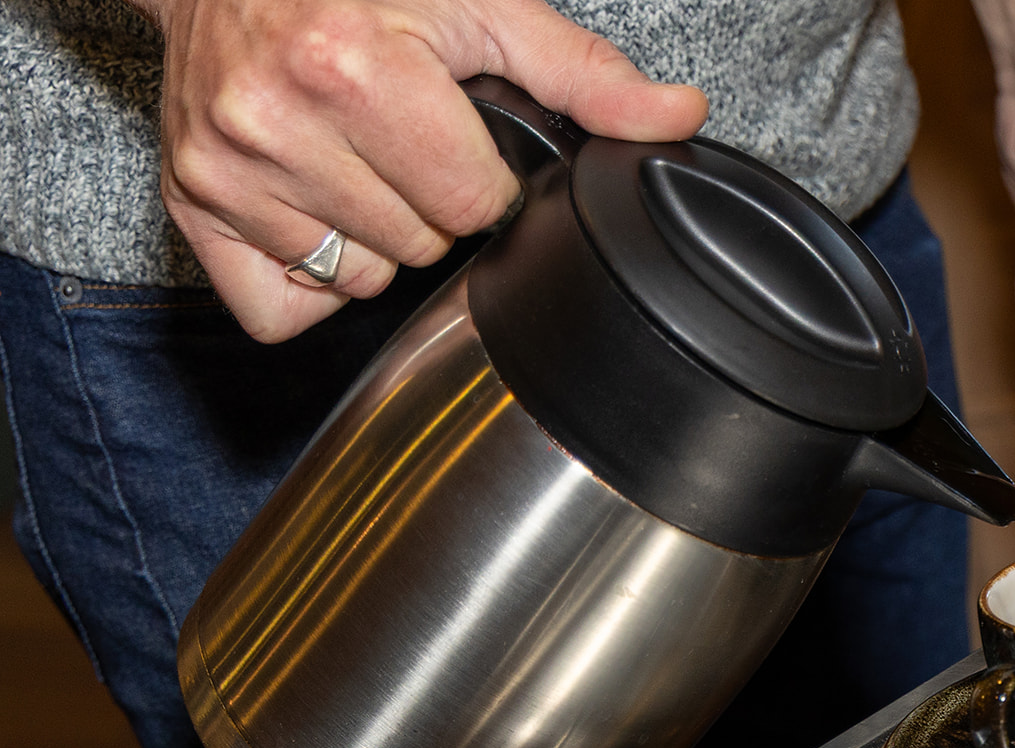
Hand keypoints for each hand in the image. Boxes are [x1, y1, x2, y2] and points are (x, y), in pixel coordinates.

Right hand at [130, 0, 707, 341]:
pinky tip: (313, 208)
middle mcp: (278, 123)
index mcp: (356, 71)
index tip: (454, 138)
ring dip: (375, 238)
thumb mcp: (478, 6)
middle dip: (428, 205)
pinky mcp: (191, 206)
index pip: (471, 205)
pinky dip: (311, 275)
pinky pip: (284, 308)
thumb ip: (583, 73)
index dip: (480, 179)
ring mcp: (227, 171)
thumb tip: (679, 117)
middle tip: (399, 141)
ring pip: (360, 281)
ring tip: (352, 161)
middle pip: (420, 247)